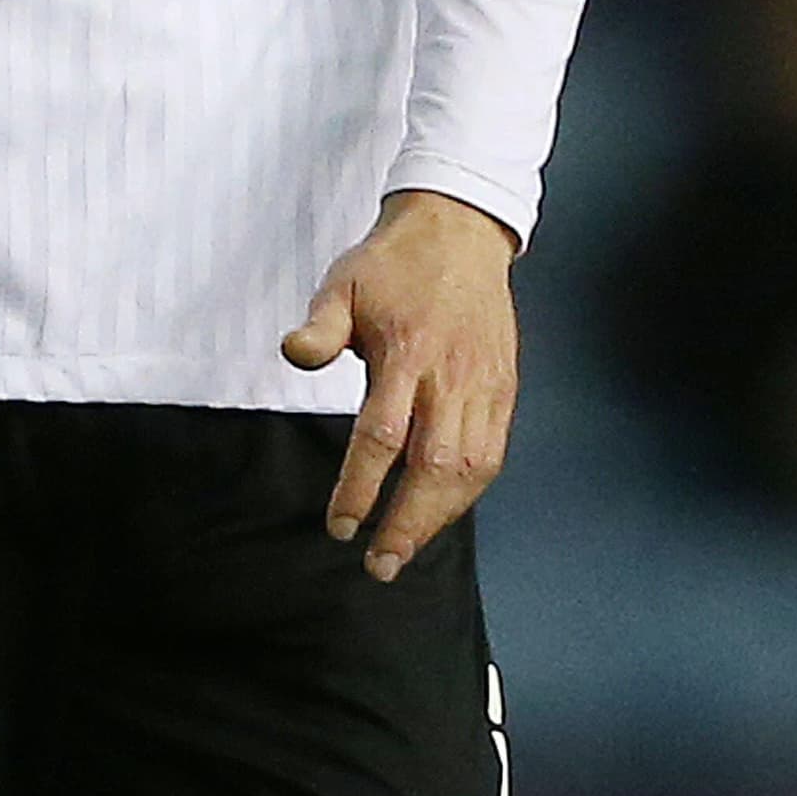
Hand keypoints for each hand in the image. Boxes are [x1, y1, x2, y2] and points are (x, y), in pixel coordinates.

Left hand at [282, 190, 518, 581]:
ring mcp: (484, 384)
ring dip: (439, 517)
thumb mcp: (343, 281)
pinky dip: (468, 491)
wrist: (460, 230)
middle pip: (434, 465)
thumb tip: (293, 353)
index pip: (383, 436)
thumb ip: (320, 326)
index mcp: (408, 351)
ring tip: (407, 550)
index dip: (360, 488)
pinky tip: (442, 512)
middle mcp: (452, 375)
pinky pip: (493, 453)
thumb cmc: (394, 263)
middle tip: (380, 565)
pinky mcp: (504, 388)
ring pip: (470, 467)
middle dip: (407, 523)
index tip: (339, 526)